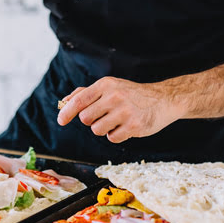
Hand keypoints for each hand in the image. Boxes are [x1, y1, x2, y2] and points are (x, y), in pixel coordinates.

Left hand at [57, 76, 181, 142]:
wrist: (163, 100)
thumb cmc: (132, 94)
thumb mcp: (111, 86)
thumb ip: (86, 93)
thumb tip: (64, 101)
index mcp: (106, 85)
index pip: (79, 100)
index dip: (66, 112)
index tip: (60, 120)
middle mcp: (114, 96)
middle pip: (85, 118)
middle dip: (91, 121)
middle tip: (103, 116)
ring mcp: (124, 111)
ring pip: (97, 130)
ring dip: (104, 129)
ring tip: (116, 120)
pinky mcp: (133, 126)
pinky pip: (112, 138)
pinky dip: (116, 135)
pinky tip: (126, 126)